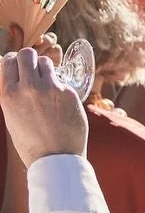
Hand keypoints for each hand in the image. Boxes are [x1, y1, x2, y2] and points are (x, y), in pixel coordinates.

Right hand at [0, 47, 87, 164]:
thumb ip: (14, 95)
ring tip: (47, 82)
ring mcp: (49, 88)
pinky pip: (61, 79)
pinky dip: (59, 85)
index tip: (18, 64)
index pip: (8, 61)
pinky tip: (59, 99)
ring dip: (46, 68)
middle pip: (27, 54)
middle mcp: (28, 88)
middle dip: (30, 58)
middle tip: (33, 68)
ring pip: (46, 62)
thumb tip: (16, 77)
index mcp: (9, 95)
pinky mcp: (67, 92)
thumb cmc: (31, 142)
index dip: (14, 61)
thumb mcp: (12, 117)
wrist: (55, 158)